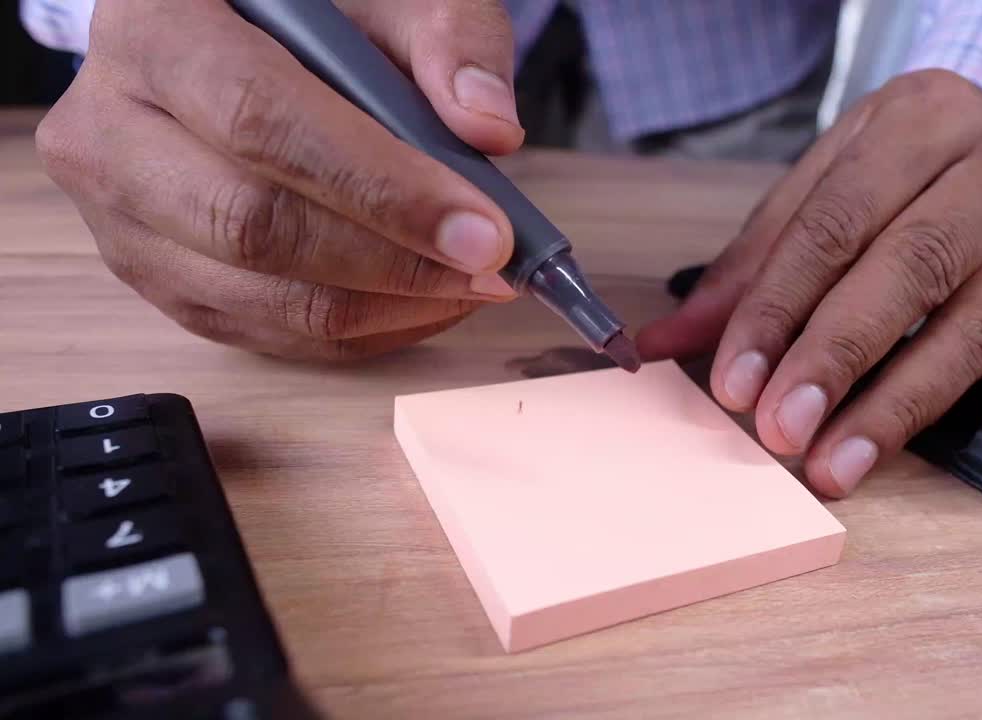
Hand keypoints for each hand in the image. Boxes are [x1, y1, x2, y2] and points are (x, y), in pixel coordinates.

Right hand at [37, 0, 522, 359]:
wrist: (233, 43)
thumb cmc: (313, 16)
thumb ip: (447, 39)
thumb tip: (488, 126)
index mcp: (153, 26)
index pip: (262, 119)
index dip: (380, 187)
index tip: (481, 230)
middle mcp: (109, 129)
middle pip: (252, 224)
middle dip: (392, 261)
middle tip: (490, 268)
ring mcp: (119, 218)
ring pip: (259, 297)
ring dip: (384, 307)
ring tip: (470, 286)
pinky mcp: (155, 280)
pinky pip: (261, 334)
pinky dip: (357, 332)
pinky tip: (421, 302)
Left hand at [639, 70, 981, 497]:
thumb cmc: (894, 158)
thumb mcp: (818, 180)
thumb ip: (749, 263)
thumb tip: (667, 342)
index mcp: (921, 120)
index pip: (837, 224)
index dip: (780, 307)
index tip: (735, 379)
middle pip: (911, 270)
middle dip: (837, 358)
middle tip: (783, 428)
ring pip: (975, 323)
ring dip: (903, 404)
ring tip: (843, 461)